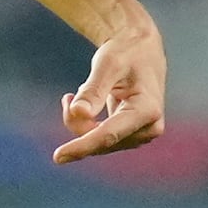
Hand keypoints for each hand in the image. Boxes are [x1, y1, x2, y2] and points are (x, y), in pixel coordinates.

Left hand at [56, 12, 168, 162]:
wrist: (140, 50)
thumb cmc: (125, 52)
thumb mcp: (107, 64)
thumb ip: (93, 90)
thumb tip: (78, 113)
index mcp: (147, 110)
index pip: (108, 135)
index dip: (82, 146)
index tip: (58, 156)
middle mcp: (149, 127)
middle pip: (101, 140)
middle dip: (78, 123)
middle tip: (67, 97)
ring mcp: (142, 134)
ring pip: (99, 142)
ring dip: (82, 122)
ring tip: (80, 95)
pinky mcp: (132, 135)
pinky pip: (101, 139)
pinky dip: (88, 124)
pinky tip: (85, 105)